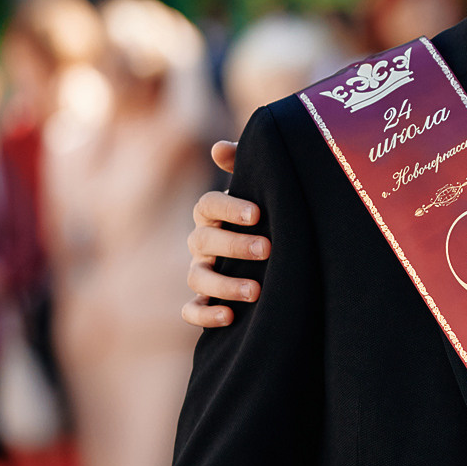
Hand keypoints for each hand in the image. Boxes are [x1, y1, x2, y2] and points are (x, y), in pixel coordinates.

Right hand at [182, 142, 266, 329]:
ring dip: (223, 285)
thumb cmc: (266, 214)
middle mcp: (202, 243)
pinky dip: (204, 315)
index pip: (207, 206)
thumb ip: (245, 165)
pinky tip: (229, 317)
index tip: (257, 213)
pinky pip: (191, 311)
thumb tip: (219, 148)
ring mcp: (201, 272)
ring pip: (197, 278)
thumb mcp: (261, 189)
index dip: (228, 208)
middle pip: (204, 241)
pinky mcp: (205, 300)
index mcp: (213, 215)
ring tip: (256, 290)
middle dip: (234, 246)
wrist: (275, 253)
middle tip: (267, 248)